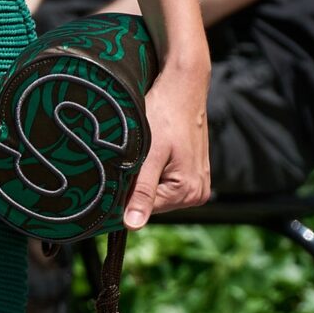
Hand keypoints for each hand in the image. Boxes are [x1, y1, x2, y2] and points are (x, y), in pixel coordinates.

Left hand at [124, 60, 211, 228]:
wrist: (182, 87)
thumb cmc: (166, 113)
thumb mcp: (149, 153)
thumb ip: (142, 191)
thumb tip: (133, 225)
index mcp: (189, 191)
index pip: (145, 210)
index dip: (125, 196)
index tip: (116, 175)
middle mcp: (198, 193)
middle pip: (152, 203)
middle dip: (137, 184)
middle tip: (133, 156)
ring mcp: (197, 183)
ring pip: (156, 192)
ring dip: (144, 176)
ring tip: (146, 151)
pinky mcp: (192, 173)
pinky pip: (164, 181)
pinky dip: (153, 170)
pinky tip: (154, 152)